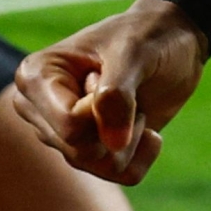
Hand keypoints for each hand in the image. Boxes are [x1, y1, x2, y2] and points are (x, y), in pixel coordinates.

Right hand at [12, 0, 207, 184]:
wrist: (174, 38)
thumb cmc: (148, 35)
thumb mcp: (135, 51)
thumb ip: (117, 95)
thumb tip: (114, 145)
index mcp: (36, 77)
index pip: (69, 124)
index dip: (105, 109)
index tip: (110, 73)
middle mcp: (39, 110)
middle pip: (80, 150)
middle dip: (118, 123)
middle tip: (126, 86)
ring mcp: (62, 134)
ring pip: (98, 165)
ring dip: (132, 136)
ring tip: (133, 101)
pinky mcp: (89, 151)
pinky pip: (120, 175)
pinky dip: (144, 152)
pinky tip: (145, 124)